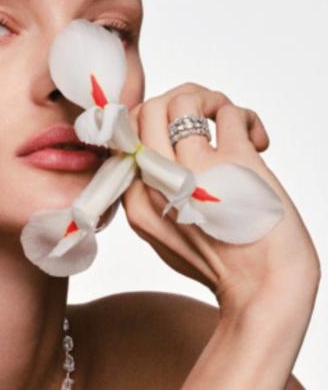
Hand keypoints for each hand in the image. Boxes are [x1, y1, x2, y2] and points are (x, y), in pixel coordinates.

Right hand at [121, 83, 320, 314]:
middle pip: (148, 110)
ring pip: (183, 98)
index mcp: (135, 203)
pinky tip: (258, 141)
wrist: (263, 290)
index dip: (152, 125)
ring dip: (209, 100)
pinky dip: (246, 116)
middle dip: (177, 102)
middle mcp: (157, 182)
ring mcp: (195, 169)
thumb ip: (152, 197)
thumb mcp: (165, 236)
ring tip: (227, 120)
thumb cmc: (221, 266)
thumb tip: (158, 155)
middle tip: (203, 117)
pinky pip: (229, 111)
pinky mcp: (234, 161)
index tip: (178, 133)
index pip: (126, 139)